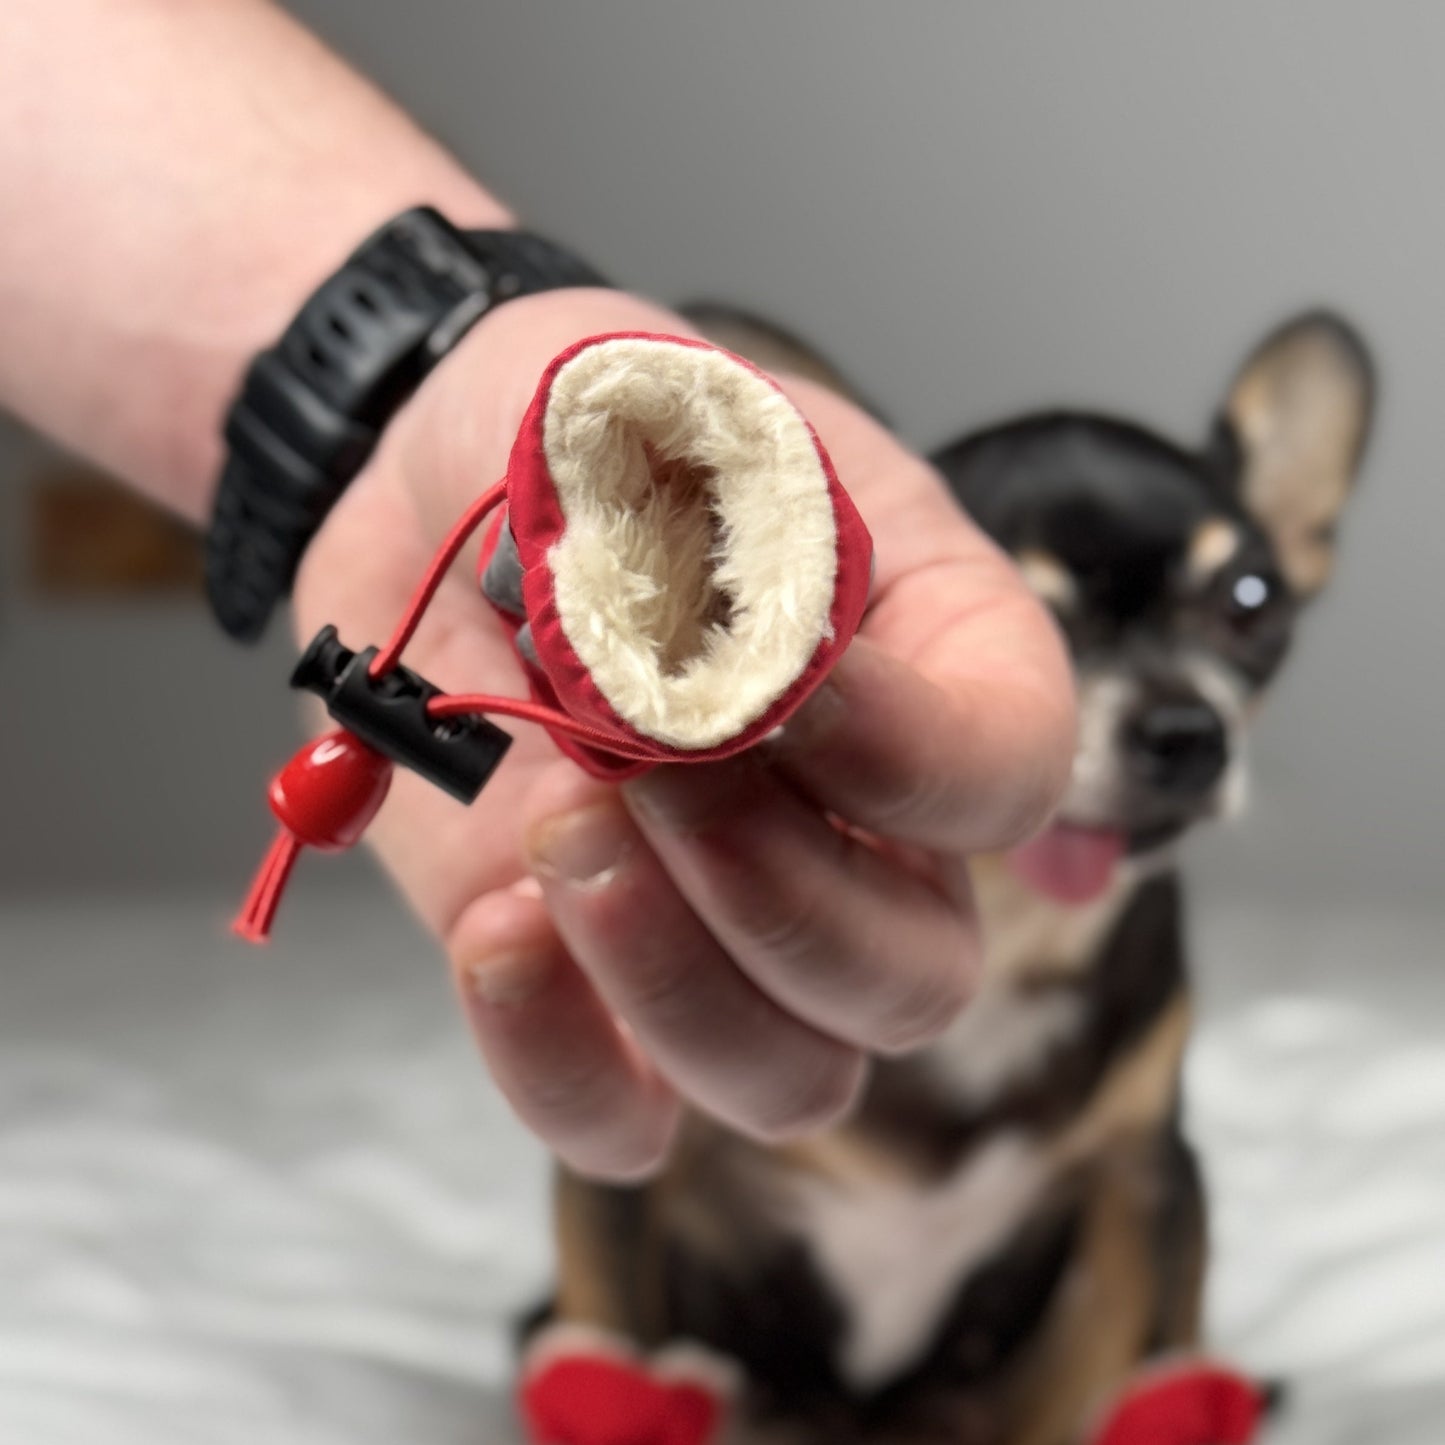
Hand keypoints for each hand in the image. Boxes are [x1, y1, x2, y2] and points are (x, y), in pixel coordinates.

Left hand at [293, 288, 1074, 1179]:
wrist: (431, 481)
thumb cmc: (577, 438)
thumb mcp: (652, 427)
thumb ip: (709, 549)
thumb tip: (737, 714)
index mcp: (926, 665)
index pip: (1009, 773)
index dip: (907, 758)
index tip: (770, 683)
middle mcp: (860, 831)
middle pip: (914, 980)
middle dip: (774, 893)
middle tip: (639, 768)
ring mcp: (733, 932)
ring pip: (791, 1077)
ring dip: (671, 981)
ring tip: (558, 832)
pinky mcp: (599, 987)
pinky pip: (622, 1118)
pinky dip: (558, 1063)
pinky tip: (499, 938)